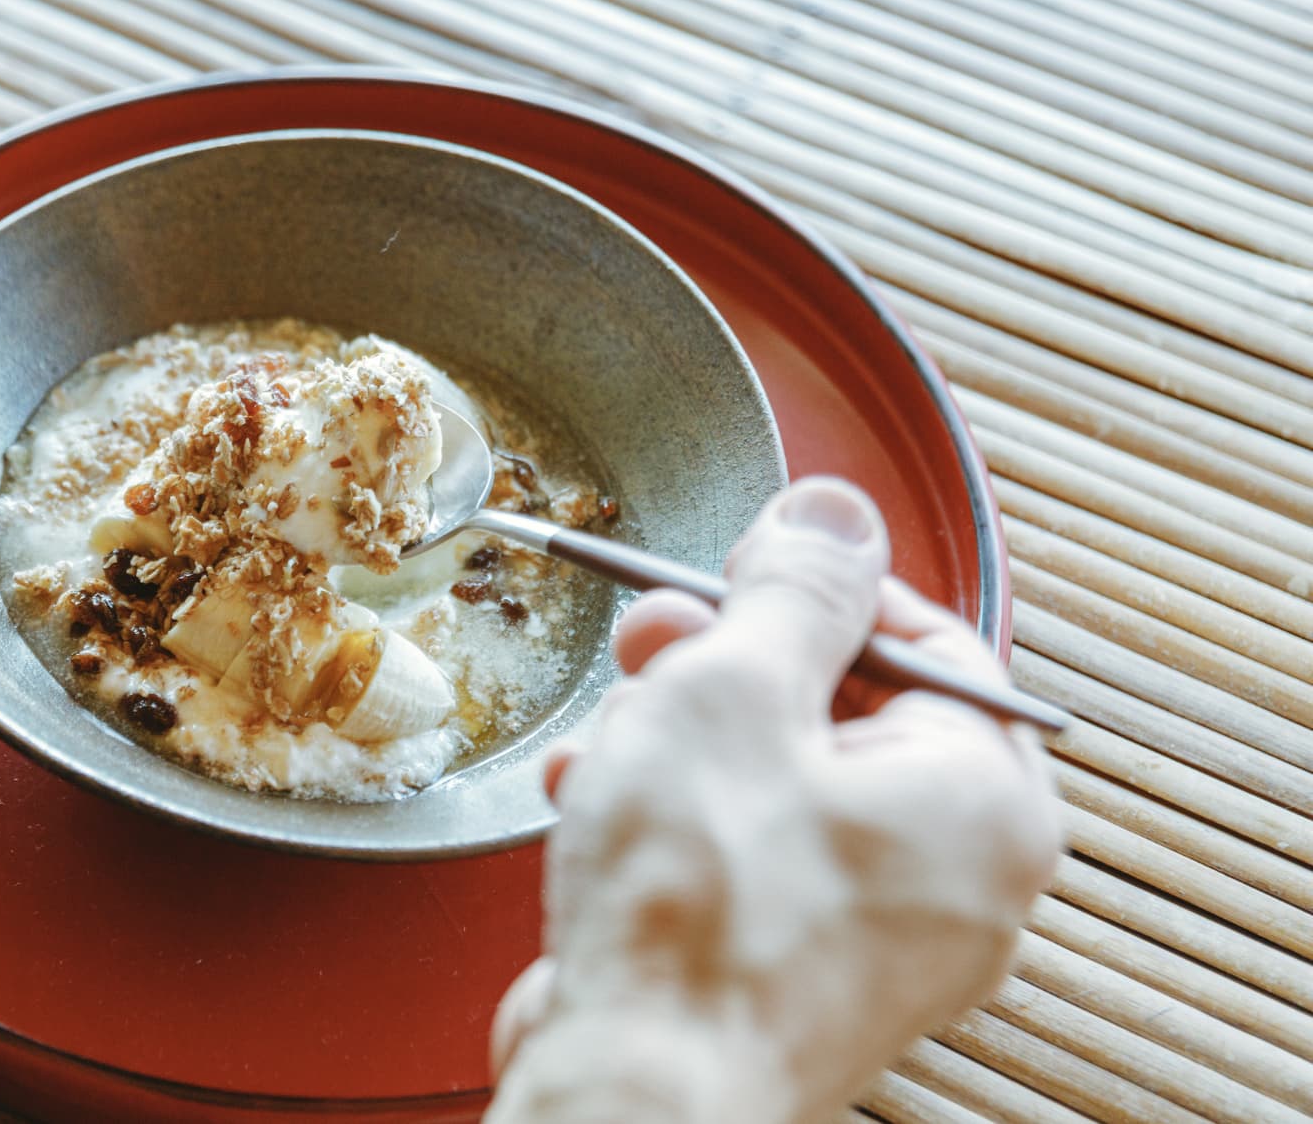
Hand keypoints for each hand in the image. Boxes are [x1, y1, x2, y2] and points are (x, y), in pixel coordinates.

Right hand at [487, 477, 1061, 1122]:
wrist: (632, 1089)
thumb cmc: (697, 904)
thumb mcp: (736, 688)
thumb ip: (794, 588)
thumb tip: (835, 512)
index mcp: (984, 799)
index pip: (925, 638)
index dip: (817, 586)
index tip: (735, 567)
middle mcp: (957, 880)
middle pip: (844, 712)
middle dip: (727, 666)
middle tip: (652, 644)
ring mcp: (878, 943)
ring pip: (780, 785)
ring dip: (678, 741)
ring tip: (607, 741)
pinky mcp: (796, 981)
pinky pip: (749, 861)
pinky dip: (675, 823)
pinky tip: (595, 807)